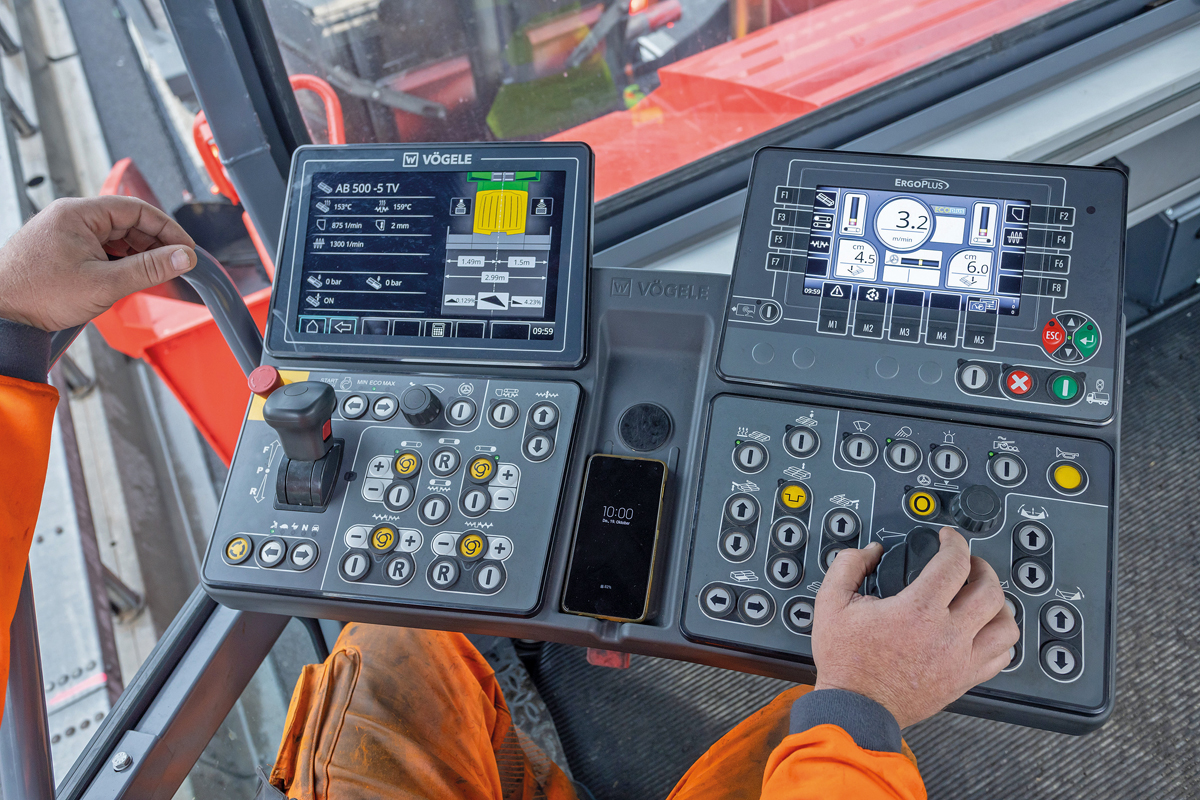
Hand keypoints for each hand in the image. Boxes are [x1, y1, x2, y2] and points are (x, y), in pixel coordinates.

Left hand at [0, 196, 195, 330]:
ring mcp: (64, 232)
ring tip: (152, 276)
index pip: (137, 209)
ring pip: (115, 237)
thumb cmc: (37, 295)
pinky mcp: (61, 249)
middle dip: (154, 244)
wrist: (1, 313)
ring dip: (137, 255)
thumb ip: (149, 268)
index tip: (186, 249)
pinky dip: (119, 261)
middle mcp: (70, 217)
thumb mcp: (105, 283)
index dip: (167, 229)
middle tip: (175, 265)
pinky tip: (127, 278)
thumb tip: (182, 257)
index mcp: (78, 213)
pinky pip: (100, 247)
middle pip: (127, 222)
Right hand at [811, 527, 1018, 727]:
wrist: (856, 708)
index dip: (954, 541)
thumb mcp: (831, 603)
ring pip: (1006, 626)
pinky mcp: (964, 680)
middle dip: (983, 568)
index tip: (948, 538)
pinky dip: (1000, 639)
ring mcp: (961, 660)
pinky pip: (1002, 657)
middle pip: (991, 591)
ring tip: (984, 596)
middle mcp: (948, 635)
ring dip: (999, 604)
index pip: (955, 563)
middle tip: (969, 563)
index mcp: (918, 611)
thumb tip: (870, 551)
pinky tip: (984, 631)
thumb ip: (849, 566)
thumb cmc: (846, 663)